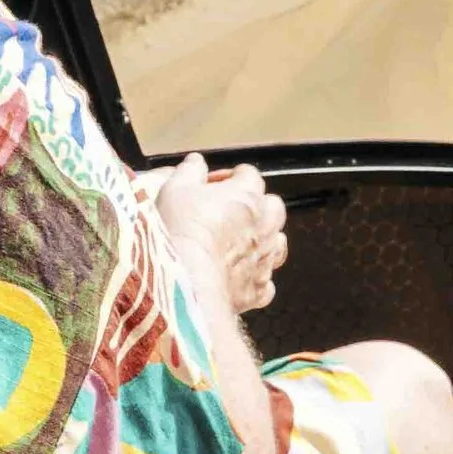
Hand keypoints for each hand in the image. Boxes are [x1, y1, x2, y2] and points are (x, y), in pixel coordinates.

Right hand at [150, 153, 287, 315]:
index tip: (209, 184)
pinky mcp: (258, 290)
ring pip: (277, 243)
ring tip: (235, 244)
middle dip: (255, 206)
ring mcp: (264, 259)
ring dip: (261, 241)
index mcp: (247, 195)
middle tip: (228, 211)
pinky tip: (235, 278)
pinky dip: (254, 278)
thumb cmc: (183, 233)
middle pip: (272, 206)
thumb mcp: (175, 189)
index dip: (229, 177)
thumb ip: (189, 171)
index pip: (249, 174)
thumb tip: (196, 162)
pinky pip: (265, 283)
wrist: (189, 283)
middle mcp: (264, 225)